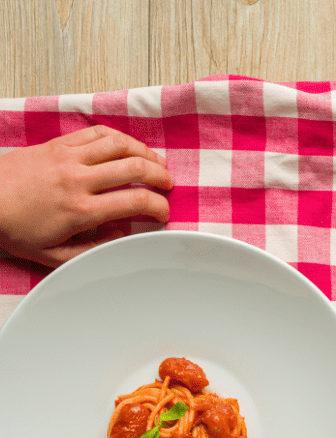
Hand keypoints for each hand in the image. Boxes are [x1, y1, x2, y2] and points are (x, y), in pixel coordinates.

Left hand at [0, 124, 172, 266]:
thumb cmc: (15, 228)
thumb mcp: (55, 255)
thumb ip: (94, 248)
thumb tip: (121, 236)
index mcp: (81, 210)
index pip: (135, 202)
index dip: (159, 207)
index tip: (163, 214)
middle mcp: (78, 179)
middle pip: (134, 168)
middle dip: (160, 176)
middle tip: (168, 185)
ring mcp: (67, 157)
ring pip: (119, 145)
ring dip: (144, 153)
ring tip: (156, 163)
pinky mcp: (58, 144)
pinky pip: (96, 133)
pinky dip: (119, 138)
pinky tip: (129, 147)